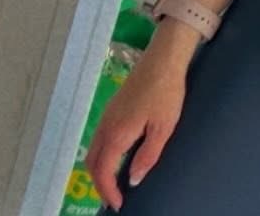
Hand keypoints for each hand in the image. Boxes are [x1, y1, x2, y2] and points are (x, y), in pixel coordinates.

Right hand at [84, 54, 187, 211]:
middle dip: (100, 183)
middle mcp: (106, 125)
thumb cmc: (166, 92)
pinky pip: (100, 137)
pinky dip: (103, 154)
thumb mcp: (163, 127)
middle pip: (92, 162)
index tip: (119, 204)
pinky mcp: (113, 107)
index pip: (103, 171)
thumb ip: (147, 156)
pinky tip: (118, 156)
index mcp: (117, 133)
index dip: (108, 191)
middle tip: (115, 196)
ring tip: (116, 181)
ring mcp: (107, 115)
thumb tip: (133, 180)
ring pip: (94, 149)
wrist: (163, 58)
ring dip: (100, 168)